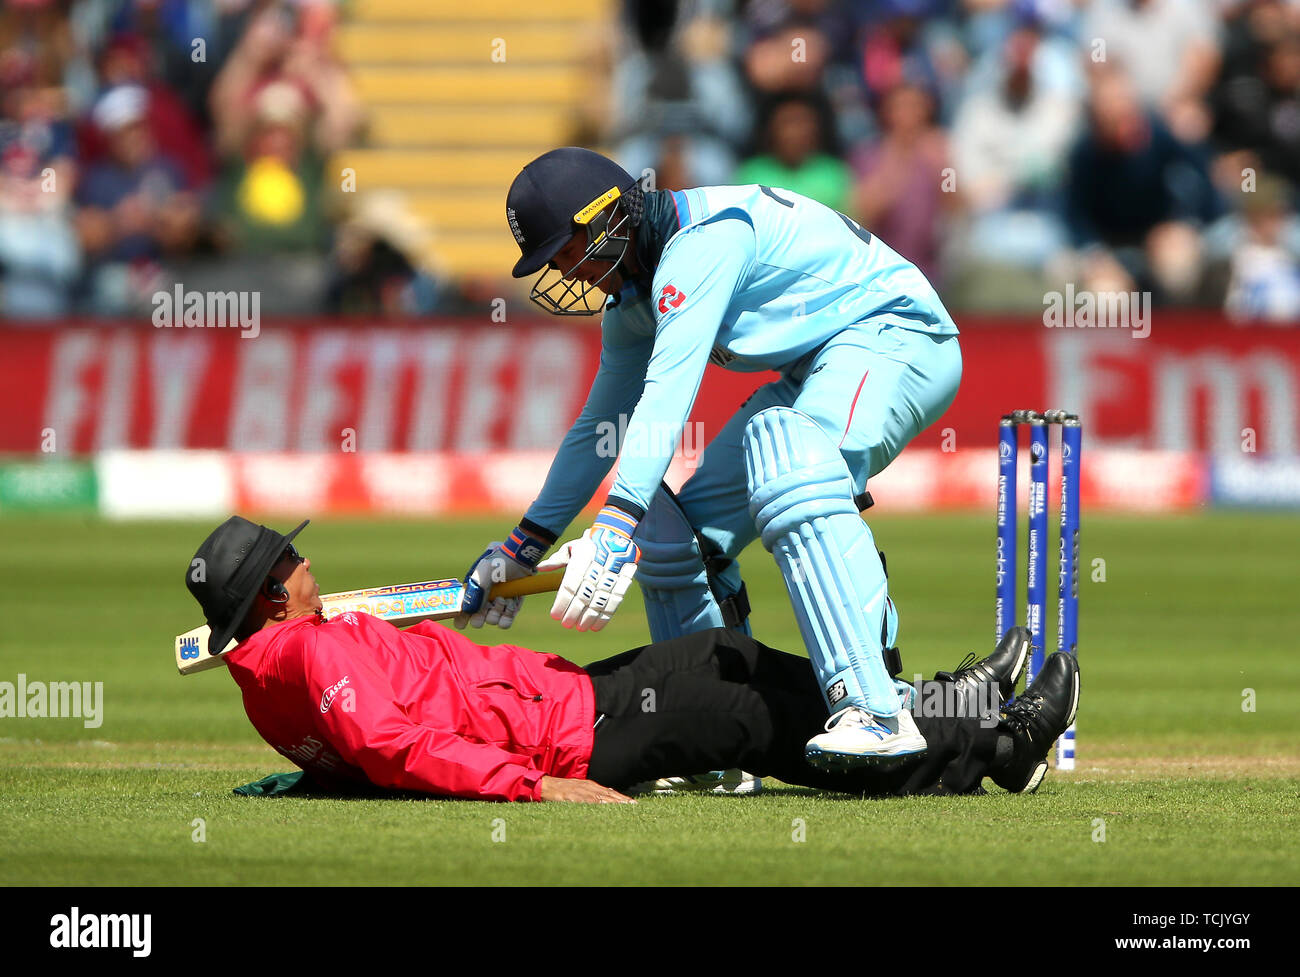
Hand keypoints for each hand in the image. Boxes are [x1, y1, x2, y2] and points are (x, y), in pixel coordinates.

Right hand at [456, 526, 550, 628]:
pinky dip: (506, 618)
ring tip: (502, 599)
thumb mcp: (482, 574)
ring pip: (492, 621)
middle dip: (480, 618)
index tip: (462, 623)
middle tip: (486, 608)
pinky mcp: (511, 608)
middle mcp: (484, 601)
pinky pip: (505, 622)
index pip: (462, 611)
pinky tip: (509, 606)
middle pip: (477, 621)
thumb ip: (475, 592)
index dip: (461, 619)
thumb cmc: (499, 563)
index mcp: (473, 592)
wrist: (520, 559)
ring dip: (495, 613)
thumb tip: (468, 610)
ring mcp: (498, 605)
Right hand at [539, 776, 634, 803]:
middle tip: (634, 806)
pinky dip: (594, 804)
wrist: (544, 785)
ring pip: (599, 797)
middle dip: (621, 801)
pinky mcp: (570, 796)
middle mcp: (587, 787)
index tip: (634, 804)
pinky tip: (601, 807)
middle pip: (608, 794)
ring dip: (612, 802)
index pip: (610, 792)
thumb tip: (608, 796)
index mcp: (590, 786)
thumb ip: (592, 793)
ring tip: (623, 807)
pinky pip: (583, 801)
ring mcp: (579, 791)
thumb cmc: (562, 789)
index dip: (622, 798)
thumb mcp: (579, 789)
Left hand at [551, 506, 639, 631]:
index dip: (562, 602)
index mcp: (582, 559)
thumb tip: (540, 568)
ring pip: (599, 600)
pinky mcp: (625, 578)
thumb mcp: (573, 547)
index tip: (555, 615)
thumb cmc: (590, 543)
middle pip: (583, 595)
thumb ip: (557, 559)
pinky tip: (596, 626)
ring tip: (580, 627)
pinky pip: (615, 600)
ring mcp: (612, 573)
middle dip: (574, 612)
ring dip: (589, 617)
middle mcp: (597, 567)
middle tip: (566, 624)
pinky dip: (606, 616)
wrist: (618, 533)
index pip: (570, 585)